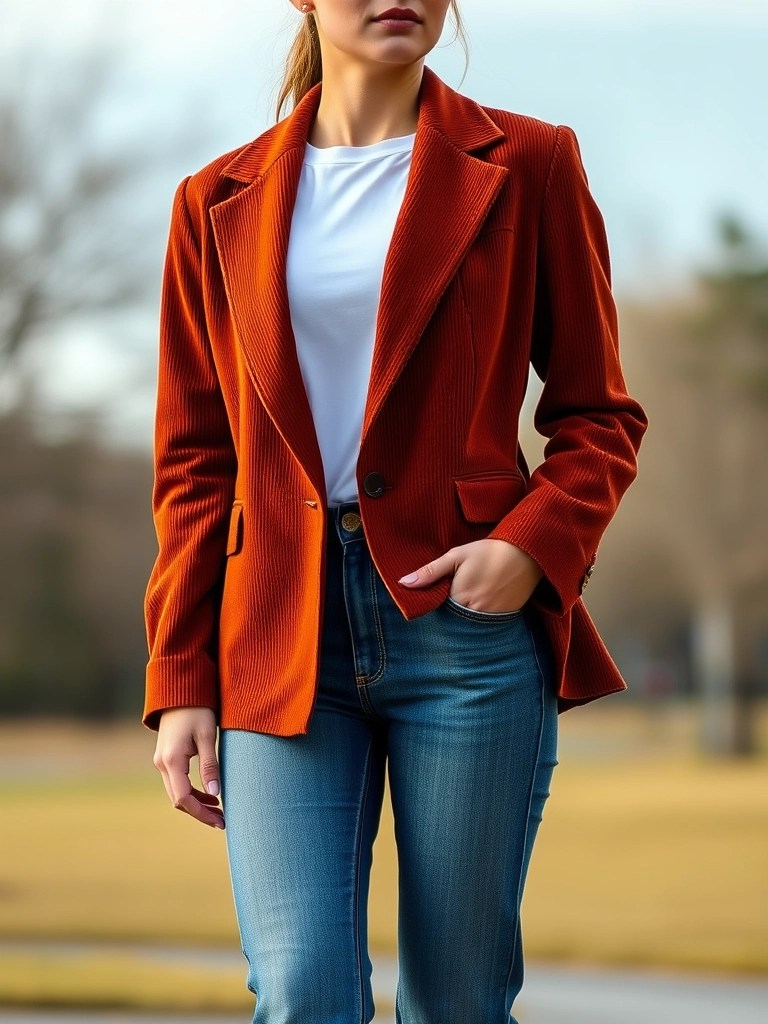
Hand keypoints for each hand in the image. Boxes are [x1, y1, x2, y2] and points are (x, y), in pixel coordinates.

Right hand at [153, 707, 224, 828]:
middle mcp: (162, 763)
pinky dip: (192, 792)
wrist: (180, 691)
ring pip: (177, 792)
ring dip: (196, 804)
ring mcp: (162, 760)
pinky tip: (210, 794)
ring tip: (219, 810)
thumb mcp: (207, 736)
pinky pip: (177, 782)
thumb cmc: (197, 710)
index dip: (201, 813)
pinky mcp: (166, 757)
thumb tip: (216, 795)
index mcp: (172, 760)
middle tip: (223, 821)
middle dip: (200, 812)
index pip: (183, 798)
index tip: (220, 821)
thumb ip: (210, 766)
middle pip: (178, 799)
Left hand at [398, 538, 543, 612]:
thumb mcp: (456, 556)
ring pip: (470, 626)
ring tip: (468, 603)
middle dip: (449, 616)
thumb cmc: (488, 551)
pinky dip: (482, 621)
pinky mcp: (505, 618)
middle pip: (453, 622)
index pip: (437, 612)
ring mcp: (491, 618)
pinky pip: (487, 626)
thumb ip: (430, 572)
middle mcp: (473, 612)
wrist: (526, 552)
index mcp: (458, 597)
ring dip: (465, 620)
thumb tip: (403, 583)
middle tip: (455, 599)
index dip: (434, 607)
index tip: (436, 600)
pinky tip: (482, 607)